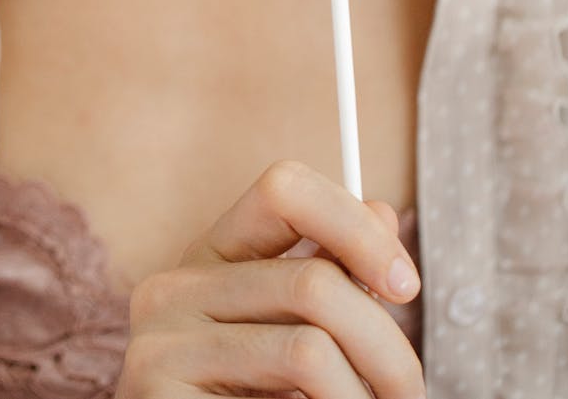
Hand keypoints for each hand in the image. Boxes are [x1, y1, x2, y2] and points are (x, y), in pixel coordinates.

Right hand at [116, 159, 424, 397]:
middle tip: (408, 392)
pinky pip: (287, 395)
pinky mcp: (160, 391)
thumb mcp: (290, 331)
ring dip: (364, 392)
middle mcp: (173, 287)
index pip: (284, 189)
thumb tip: (383, 214)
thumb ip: (328, 271)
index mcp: (207, 257)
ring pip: (309, 346)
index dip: (355, 226)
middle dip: (385, 343)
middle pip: (314, 281)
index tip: (406, 285)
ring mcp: (160, 343)